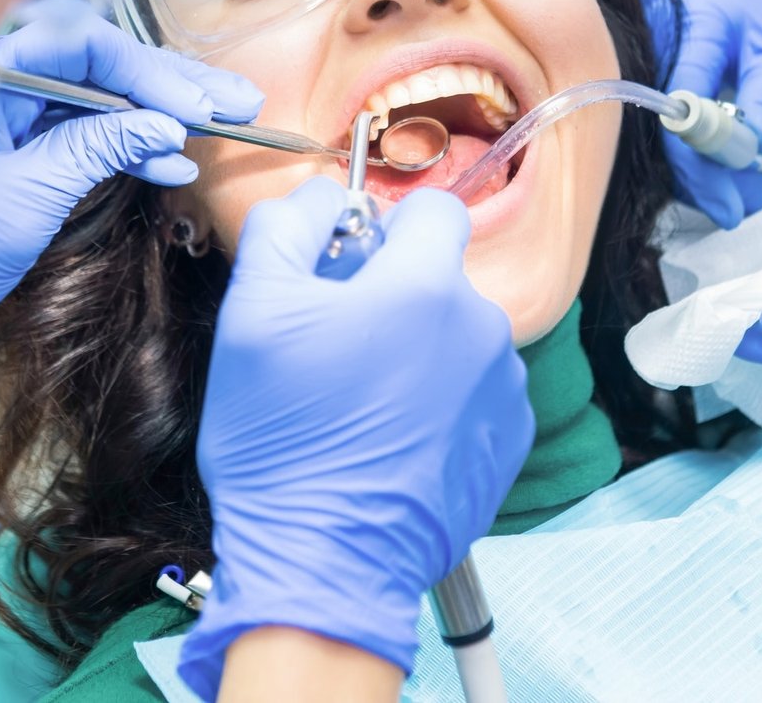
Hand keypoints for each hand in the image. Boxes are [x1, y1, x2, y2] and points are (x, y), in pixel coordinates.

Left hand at [0, 0, 262, 439]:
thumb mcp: (26, 199)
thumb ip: (93, 151)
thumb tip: (163, 125)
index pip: (78, 43)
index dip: (143, 70)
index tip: (190, 107)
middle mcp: (3, 82)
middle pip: (102, 59)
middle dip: (171, 80)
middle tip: (235, 100)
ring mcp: (19, 113)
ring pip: (107, 92)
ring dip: (168, 108)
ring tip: (230, 120)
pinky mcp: (31, 145)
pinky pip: (96, 128)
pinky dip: (139, 144)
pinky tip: (178, 163)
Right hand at [178, 179, 531, 699]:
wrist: (324, 564)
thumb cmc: (284, 440)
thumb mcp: (252, 315)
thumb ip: (286, 229)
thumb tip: (319, 198)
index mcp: (426, 286)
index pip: (433, 210)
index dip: (384, 227)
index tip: (347, 268)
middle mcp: (483, 329)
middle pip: (438, 280)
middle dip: (391, 299)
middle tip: (333, 351)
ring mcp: (503, 390)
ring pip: (455, 338)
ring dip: (416, 352)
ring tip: (358, 407)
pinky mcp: (509, 443)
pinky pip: (472, 394)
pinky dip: (438, 405)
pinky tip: (390, 442)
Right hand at [644, 0, 761, 226]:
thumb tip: (752, 155)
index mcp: (689, 39)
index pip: (684, 121)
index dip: (703, 173)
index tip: (732, 209)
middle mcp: (652, 60)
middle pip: (665, 144)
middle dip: (705, 187)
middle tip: (748, 211)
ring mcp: (642, 74)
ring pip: (662, 143)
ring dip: (701, 177)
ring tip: (747, 198)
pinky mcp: (644, 86)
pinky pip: (664, 130)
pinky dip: (695, 157)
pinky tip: (727, 173)